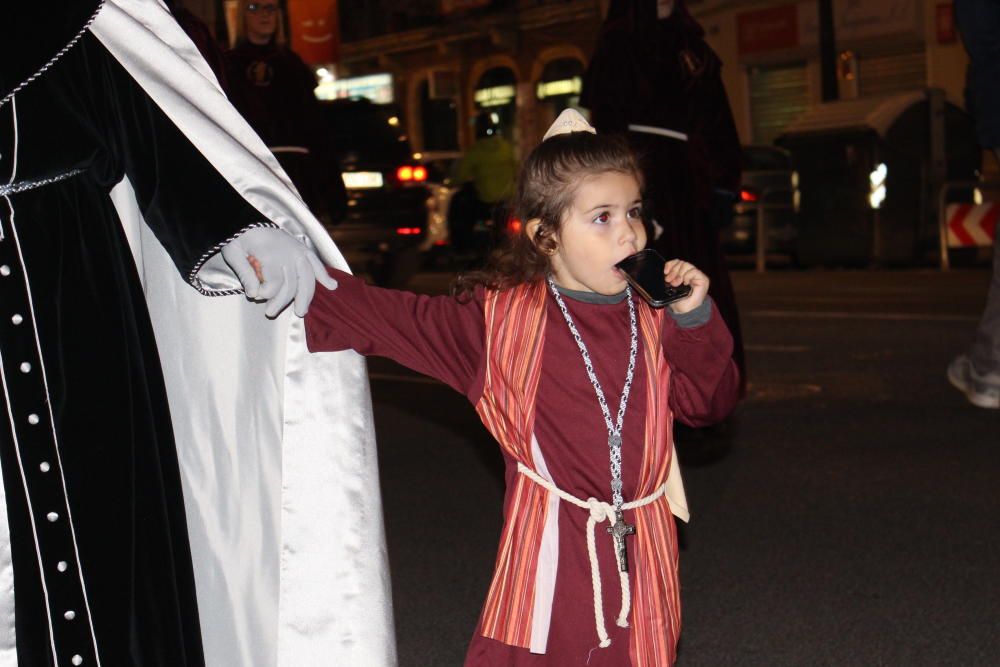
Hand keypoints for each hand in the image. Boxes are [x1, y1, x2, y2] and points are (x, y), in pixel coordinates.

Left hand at [221, 227, 337, 317]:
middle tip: (270, 312)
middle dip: (281, 302)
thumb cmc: (239, 237)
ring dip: (306, 296)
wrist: (248, 217)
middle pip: (291, 285)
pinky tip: (332, 286)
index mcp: (270, 255)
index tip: (255, 295)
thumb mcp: (233, 253)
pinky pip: (317, 264)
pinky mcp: (303, 249)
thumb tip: (253, 295)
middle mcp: (288, 254)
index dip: (265, 294)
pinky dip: (324, 275)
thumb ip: (245, 274)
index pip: (274, 284)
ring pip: (307, 278)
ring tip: (301, 311)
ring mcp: (298, 251)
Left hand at [663, 259, 708, 313]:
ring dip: (679, 274)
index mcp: (682, 274)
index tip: (665, 272)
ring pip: (687, 265)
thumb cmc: (677, 301)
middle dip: (673, 270)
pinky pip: (694, 271)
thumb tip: (665, 271)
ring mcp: (697, 275)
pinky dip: (687, 276)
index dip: (670, 264)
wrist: (685, 311)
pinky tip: (685, 283)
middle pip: (681, 262)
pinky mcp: (703, 279)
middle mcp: (690, 273)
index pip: (677, 262)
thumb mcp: (669, 287)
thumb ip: (669, 277)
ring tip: (676, 283)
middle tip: (669, 280)